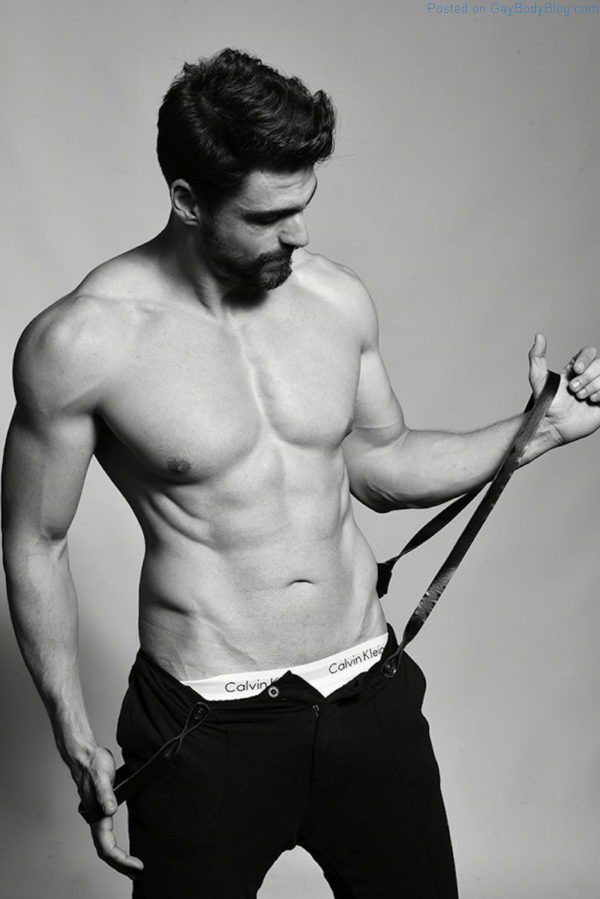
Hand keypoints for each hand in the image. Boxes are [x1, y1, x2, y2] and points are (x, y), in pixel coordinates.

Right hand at [70, 745, 143, 880]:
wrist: (86, 755)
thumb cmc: (93, 764)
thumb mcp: (102, 775)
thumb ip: (105, 792)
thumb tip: (110, 809)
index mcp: (96, 815)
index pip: (106, 846)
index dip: (121, 859)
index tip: (136, 865)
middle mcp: (96, 819)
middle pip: (106, 851)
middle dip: (121, 865)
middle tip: (138, 872)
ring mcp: (98, 816)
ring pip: (106, 845)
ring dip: (118, 859)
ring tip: (133, 867)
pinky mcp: (103, 811)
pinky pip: (108, 836)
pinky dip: (117, 848)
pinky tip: (125, 850)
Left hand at [528, 333, 599, 445]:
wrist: (554, 426)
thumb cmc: (546, 404)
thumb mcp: (538, 379)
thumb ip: (537, 357)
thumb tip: (539, 335)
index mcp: (577, 368)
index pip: (590, 352)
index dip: (586, 359)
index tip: (575, 370)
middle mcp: (590, 376)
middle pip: (599, 365)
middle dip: (586, 378)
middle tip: (573, 391)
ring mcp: (598, 388)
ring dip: (593, 387)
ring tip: (581, 398)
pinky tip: (591, 402)